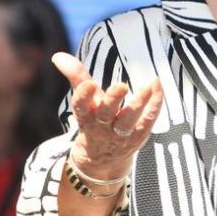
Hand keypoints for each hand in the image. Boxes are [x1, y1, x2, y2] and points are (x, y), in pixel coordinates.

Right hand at [52, 52, 163, 178]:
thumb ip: (76, 77)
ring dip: (139, 103)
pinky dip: (154, 104)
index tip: (89, 84)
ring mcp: (120, 135)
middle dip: (113, 100)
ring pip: (128, 120)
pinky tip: (158, 87)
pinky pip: (148, 120)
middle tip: (121, 86)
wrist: (102, 159)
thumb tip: (58, 56)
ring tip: (148, 85)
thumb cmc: (94, 121)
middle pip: (106, 114)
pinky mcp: (137, 137)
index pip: (80, 107)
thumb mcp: (84, 102)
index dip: (84, 96)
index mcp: (86, 116)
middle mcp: (102, 127)